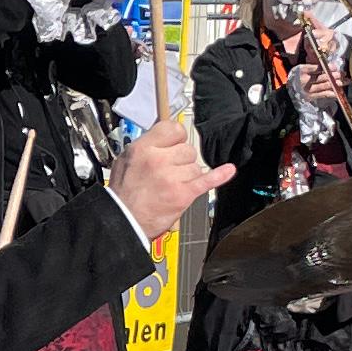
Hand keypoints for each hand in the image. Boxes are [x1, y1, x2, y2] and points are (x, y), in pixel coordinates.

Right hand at [115, 112, 231, 243]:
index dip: (176, 138)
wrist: (123, 221)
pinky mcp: (183, 194)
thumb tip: (164, 138)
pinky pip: (207, 180)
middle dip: (181, 161)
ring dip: (187, 176)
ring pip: (195, 167)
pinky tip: (228, 170)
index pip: (174, 129)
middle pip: (187, 149)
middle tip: (168, 173)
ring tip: (171, 186)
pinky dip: (220, 176)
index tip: (174, 145)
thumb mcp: (126, 159)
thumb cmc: (123, 194)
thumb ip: (146, 146)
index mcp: (143, 148)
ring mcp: (172, 177)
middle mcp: (158, 160)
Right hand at [293, 57, 346, 110]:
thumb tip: (329, 67)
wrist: (289, 91)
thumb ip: (314, 67)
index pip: (317, 68)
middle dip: (334, 75)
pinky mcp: (310, 97)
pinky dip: (331, 93)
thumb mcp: (302, 69)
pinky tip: (337, 91)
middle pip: (322, 77)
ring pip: (324, 85)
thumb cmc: (298, 77)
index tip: (335, 67)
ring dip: (335, 83)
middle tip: (341, 74)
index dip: (328, 67)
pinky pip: (323, 94)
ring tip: (342, 81)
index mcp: (302, 70)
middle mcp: (304, 80)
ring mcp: (308, 89)